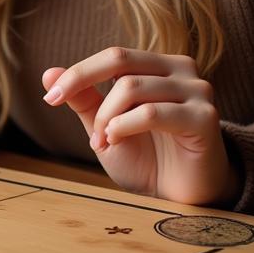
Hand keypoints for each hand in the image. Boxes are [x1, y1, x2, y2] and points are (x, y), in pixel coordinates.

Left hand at [41, 47, 239, 206]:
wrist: (179, 197)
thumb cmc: (146, 159)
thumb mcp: (106, 126)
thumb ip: (83, 99)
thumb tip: (48, 73)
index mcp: (158, 65)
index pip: (113, 55)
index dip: (77, 73)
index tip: (50, 98)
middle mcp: (182, 69)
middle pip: (120, 60)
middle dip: (84, 87)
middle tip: (70, 116)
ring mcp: (197, 91)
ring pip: (131, 87)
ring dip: (106, 118)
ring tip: (102, 142)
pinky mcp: (204, 118)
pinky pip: (151, 113)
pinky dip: (124, 126)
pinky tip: (116, 140)